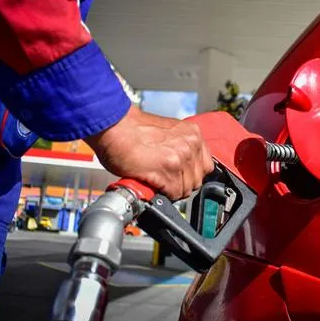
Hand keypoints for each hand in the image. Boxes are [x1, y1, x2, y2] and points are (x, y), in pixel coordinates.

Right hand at [85, 106, 213, 199]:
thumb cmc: (132, 129)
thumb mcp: (168, 133)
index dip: (191, 174)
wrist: (114, 126)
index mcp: (193, 134)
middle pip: (197, 180)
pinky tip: (152, 183)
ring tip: (157, 180)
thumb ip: (180, 147)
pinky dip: (162, 193)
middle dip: (181, 184)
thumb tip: (183, 167)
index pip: (206, 166)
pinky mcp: (167, 171)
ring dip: (171, 189)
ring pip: (185, 189)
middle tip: (165, 180)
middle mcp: (190, 145)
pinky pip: (173, 193)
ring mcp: (180, 158)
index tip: (181, 176)